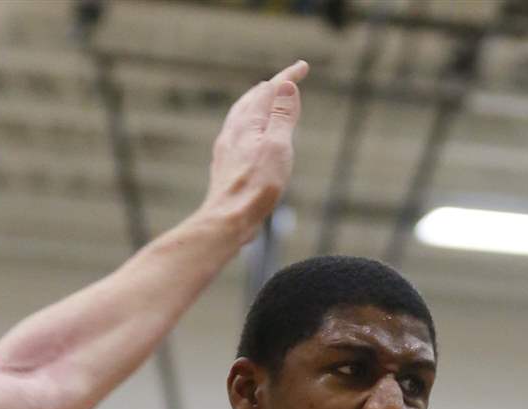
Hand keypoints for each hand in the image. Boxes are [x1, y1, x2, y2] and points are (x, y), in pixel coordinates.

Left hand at [200, 59, 307, 241]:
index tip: (302, 67)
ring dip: (256, 105)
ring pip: (240, 117)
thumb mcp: (277, 146)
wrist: (227, 220)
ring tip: (264, 102)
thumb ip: (282, 116)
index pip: (269, 90)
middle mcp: (232, 133)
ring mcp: (226, 150)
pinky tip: (248, 139)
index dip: (287, 77)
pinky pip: (236, 136)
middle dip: (271, 88)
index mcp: (247, 123)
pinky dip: (248, 126)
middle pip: (251, 100)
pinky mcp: (225, 168)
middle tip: (285, 82)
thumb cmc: (255, 186)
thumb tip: (286, 86)